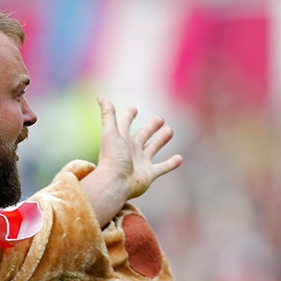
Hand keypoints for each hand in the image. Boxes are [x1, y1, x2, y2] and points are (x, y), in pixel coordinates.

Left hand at [82, 96, 182, 222]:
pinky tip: (179, 158)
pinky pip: (162, 167)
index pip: (125, 124)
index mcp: (121, 140)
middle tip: (159, 119)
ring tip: (169, 130)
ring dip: (161, 140)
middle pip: (142, 136)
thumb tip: (101, 96)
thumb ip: (108, 115)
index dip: (128, 116)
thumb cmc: (112, 158)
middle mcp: (131, 150)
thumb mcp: (110, 132)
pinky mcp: (149, 174)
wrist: (115, 183)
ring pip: (153, 148)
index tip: (133, 109)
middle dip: (150, 127)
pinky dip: (171, 163)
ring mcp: (141, 162)